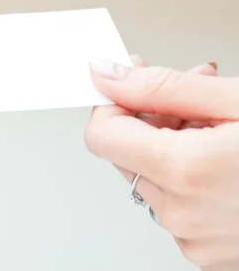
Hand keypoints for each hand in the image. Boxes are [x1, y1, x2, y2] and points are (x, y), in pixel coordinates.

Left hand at [85, 58, 238, 269]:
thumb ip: (161, 87)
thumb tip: (106, 74)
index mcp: (186, 173)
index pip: (101, 135)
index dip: (112, 104)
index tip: (129, 85)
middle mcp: (184, 215)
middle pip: (128, 155)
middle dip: (152, 118)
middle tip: (194, 93)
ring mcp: (196, 240)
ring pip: (153, 178)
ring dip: (174, 144)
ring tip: (220, 124)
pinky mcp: (209, 253)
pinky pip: (178, 204)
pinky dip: (190, 176)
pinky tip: (225, 157)